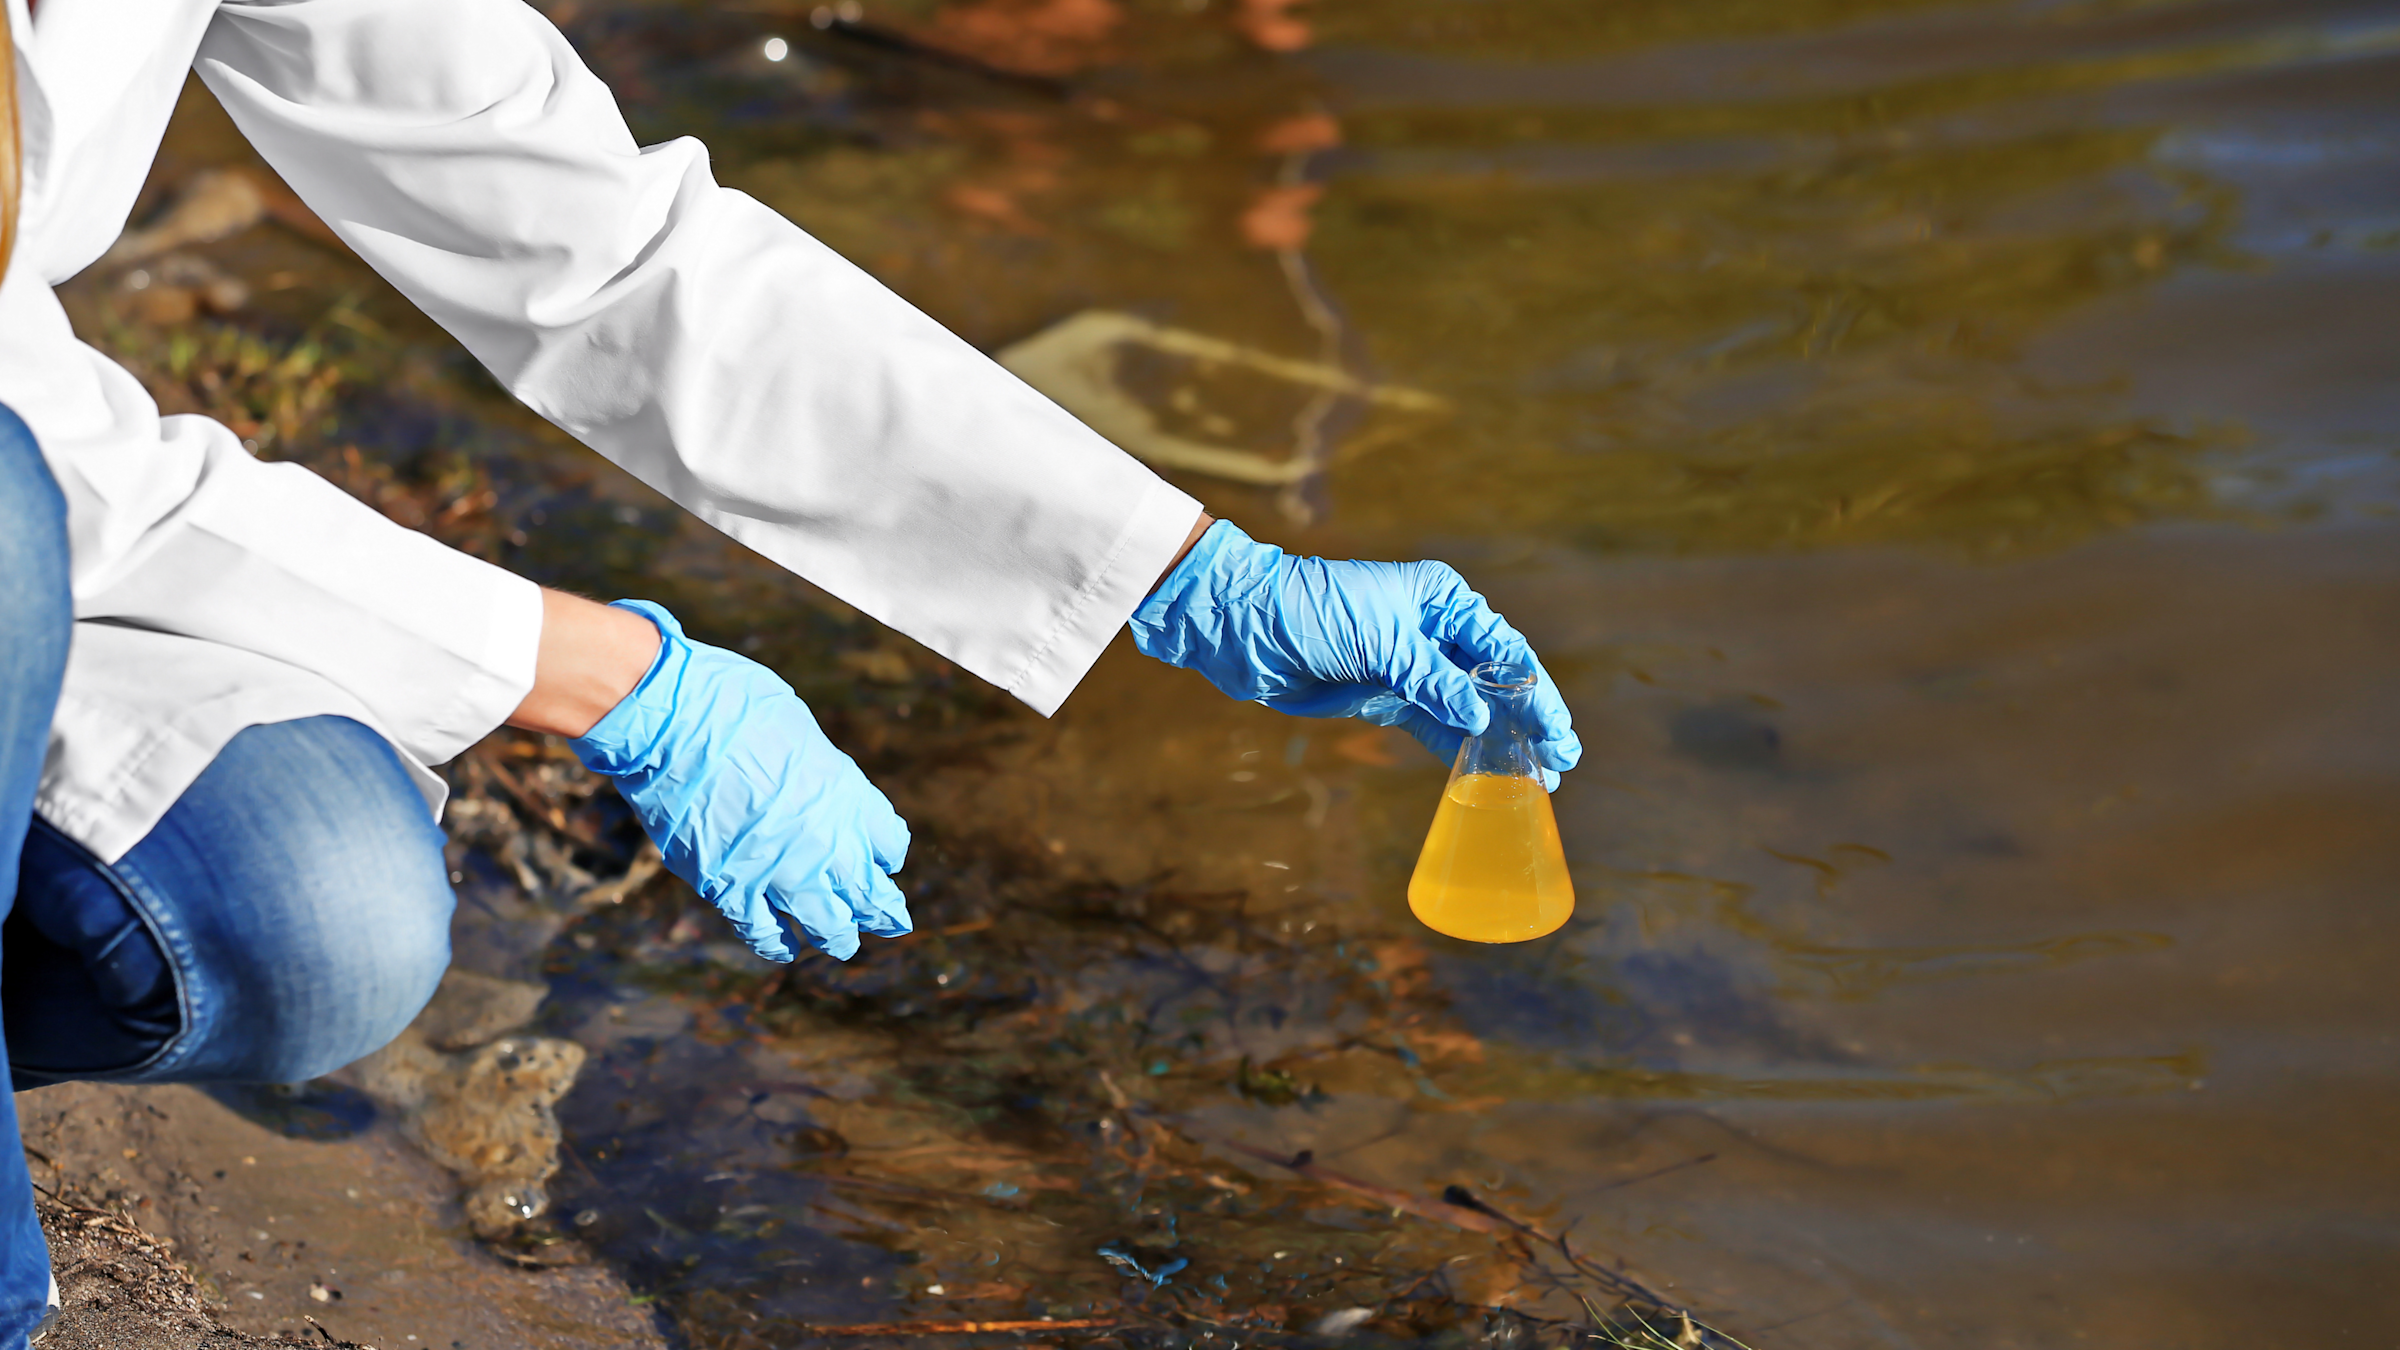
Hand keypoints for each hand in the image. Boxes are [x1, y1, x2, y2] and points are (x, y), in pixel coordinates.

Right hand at [568, 601, 910, 960]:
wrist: (670, 719)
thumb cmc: (732, 704)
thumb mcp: (799, 729)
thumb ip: (818, 771)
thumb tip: (816, 786)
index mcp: (847, 796)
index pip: (889, 844)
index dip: (886, 853)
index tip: (883, 860)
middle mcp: (825, 843)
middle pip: (868, 895)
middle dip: (881, 912)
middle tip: (890, 922)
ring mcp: (779, 871)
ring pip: (825, 925)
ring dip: (837, 937)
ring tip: (843, 944)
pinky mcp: (729, 888)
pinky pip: (763, 931)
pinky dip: (777, 943)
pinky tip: (784, 947)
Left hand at [1129, 521, 1578, 785]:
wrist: (1248, 628)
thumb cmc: (1316, 612)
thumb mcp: (1384, 643)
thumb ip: (1435, 681)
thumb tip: (1480, 718)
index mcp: (1443, 600)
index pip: (1504, 650)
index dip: (1534, 692)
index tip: (1558, 731)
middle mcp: (1435, 630)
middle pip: (1495, 681)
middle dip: (1529, 720)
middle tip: (1561, 761)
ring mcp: (1412, 667)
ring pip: (1469, 708)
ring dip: (1500, 741)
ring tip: (1537, 779)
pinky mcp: (1387, 697)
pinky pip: (1433, 726)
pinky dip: (1459, 748)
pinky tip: (1486, 775)